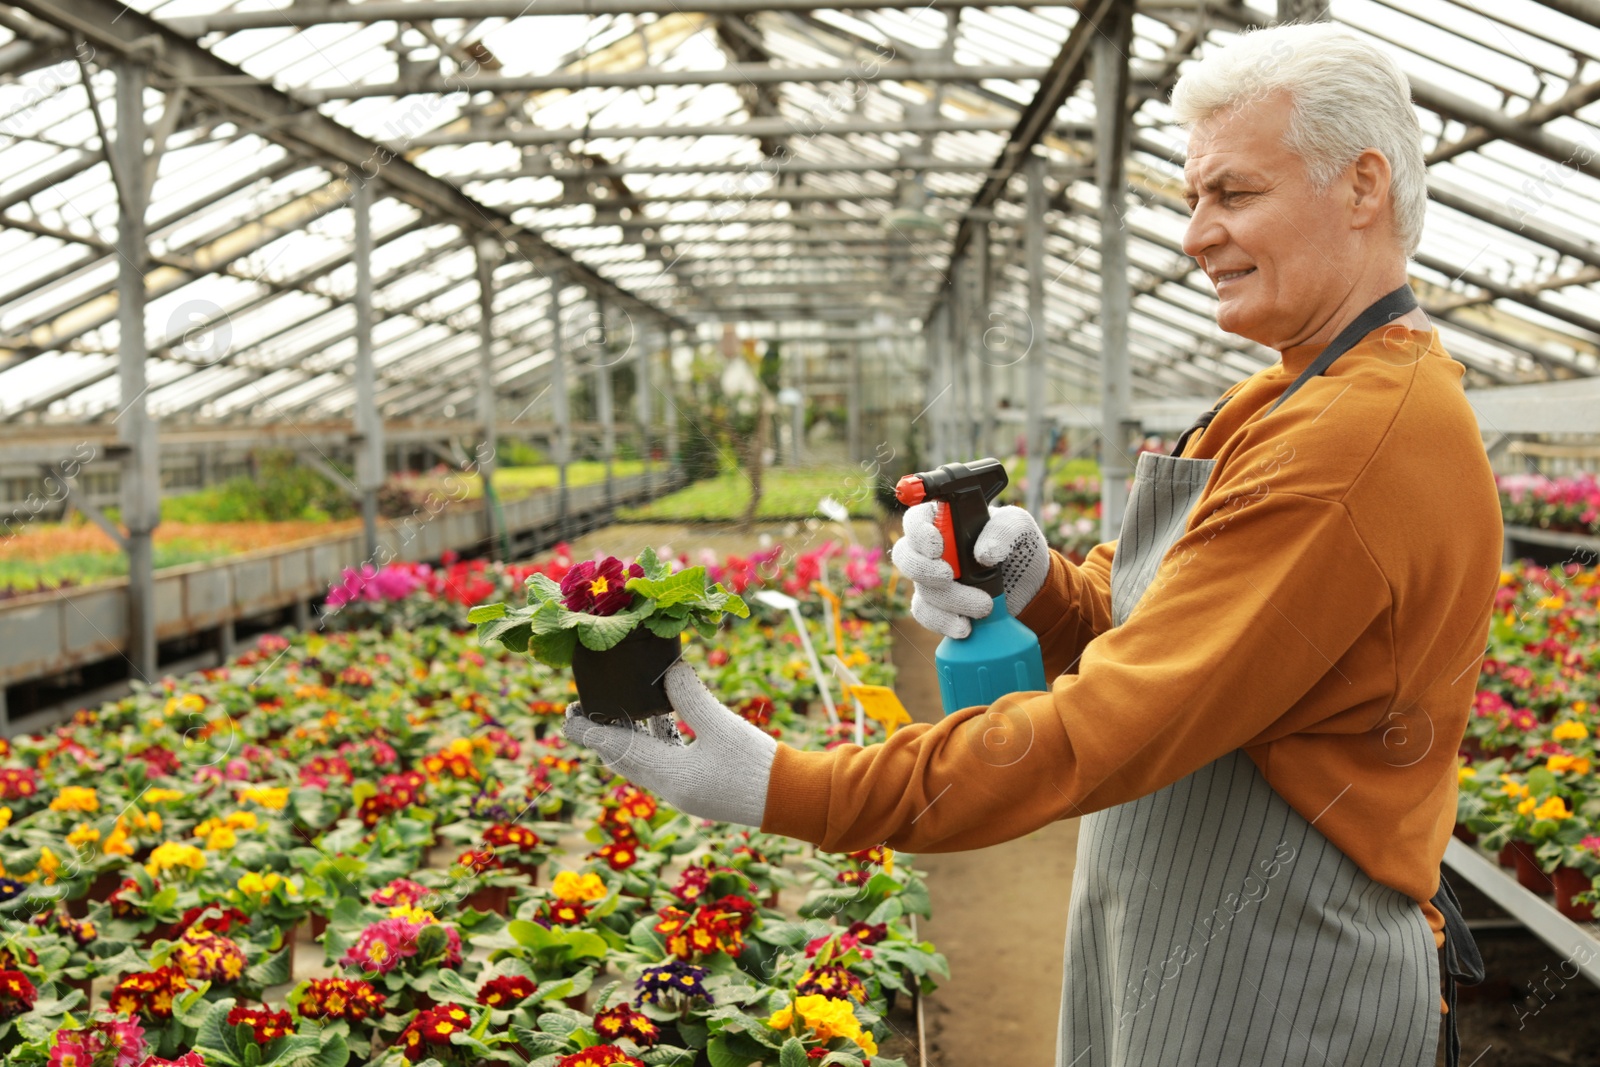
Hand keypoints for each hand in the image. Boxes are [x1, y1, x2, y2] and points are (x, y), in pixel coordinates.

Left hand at [561, 661, 776, 826]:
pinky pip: (665, 762)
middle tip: (592, 705)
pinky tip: (664, 719)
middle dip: (605, 732)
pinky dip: (657, 740)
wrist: (792, 800)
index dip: (587, 732)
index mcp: (667, 775)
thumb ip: (690, 696)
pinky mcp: (699, 787)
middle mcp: (669, 787)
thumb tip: (667, 670)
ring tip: (624, 706)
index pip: (613, 750)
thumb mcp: (722, 725)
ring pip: (644, 760)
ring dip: (632, 735)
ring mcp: (684, 790)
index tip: (568, 712)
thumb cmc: (756, 766)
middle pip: (623, 758)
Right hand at [890, 503, 1049, 637]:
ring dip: (949, 600)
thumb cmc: (1018, 548)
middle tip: (948, 576)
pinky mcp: (936, 606)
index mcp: (945, 521)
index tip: (938, 547)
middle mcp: (931, 549)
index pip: (916, 519)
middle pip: (904, 555)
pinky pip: (926, 614)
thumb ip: (1004, 530)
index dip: (918, 532)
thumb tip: (983, 553)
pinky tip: (964, 627)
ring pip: (920, 589)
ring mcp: (930, 579)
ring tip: (983, 606)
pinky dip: (943, 621)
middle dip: (923, 569)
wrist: (1030, 588)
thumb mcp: (1019, 527)